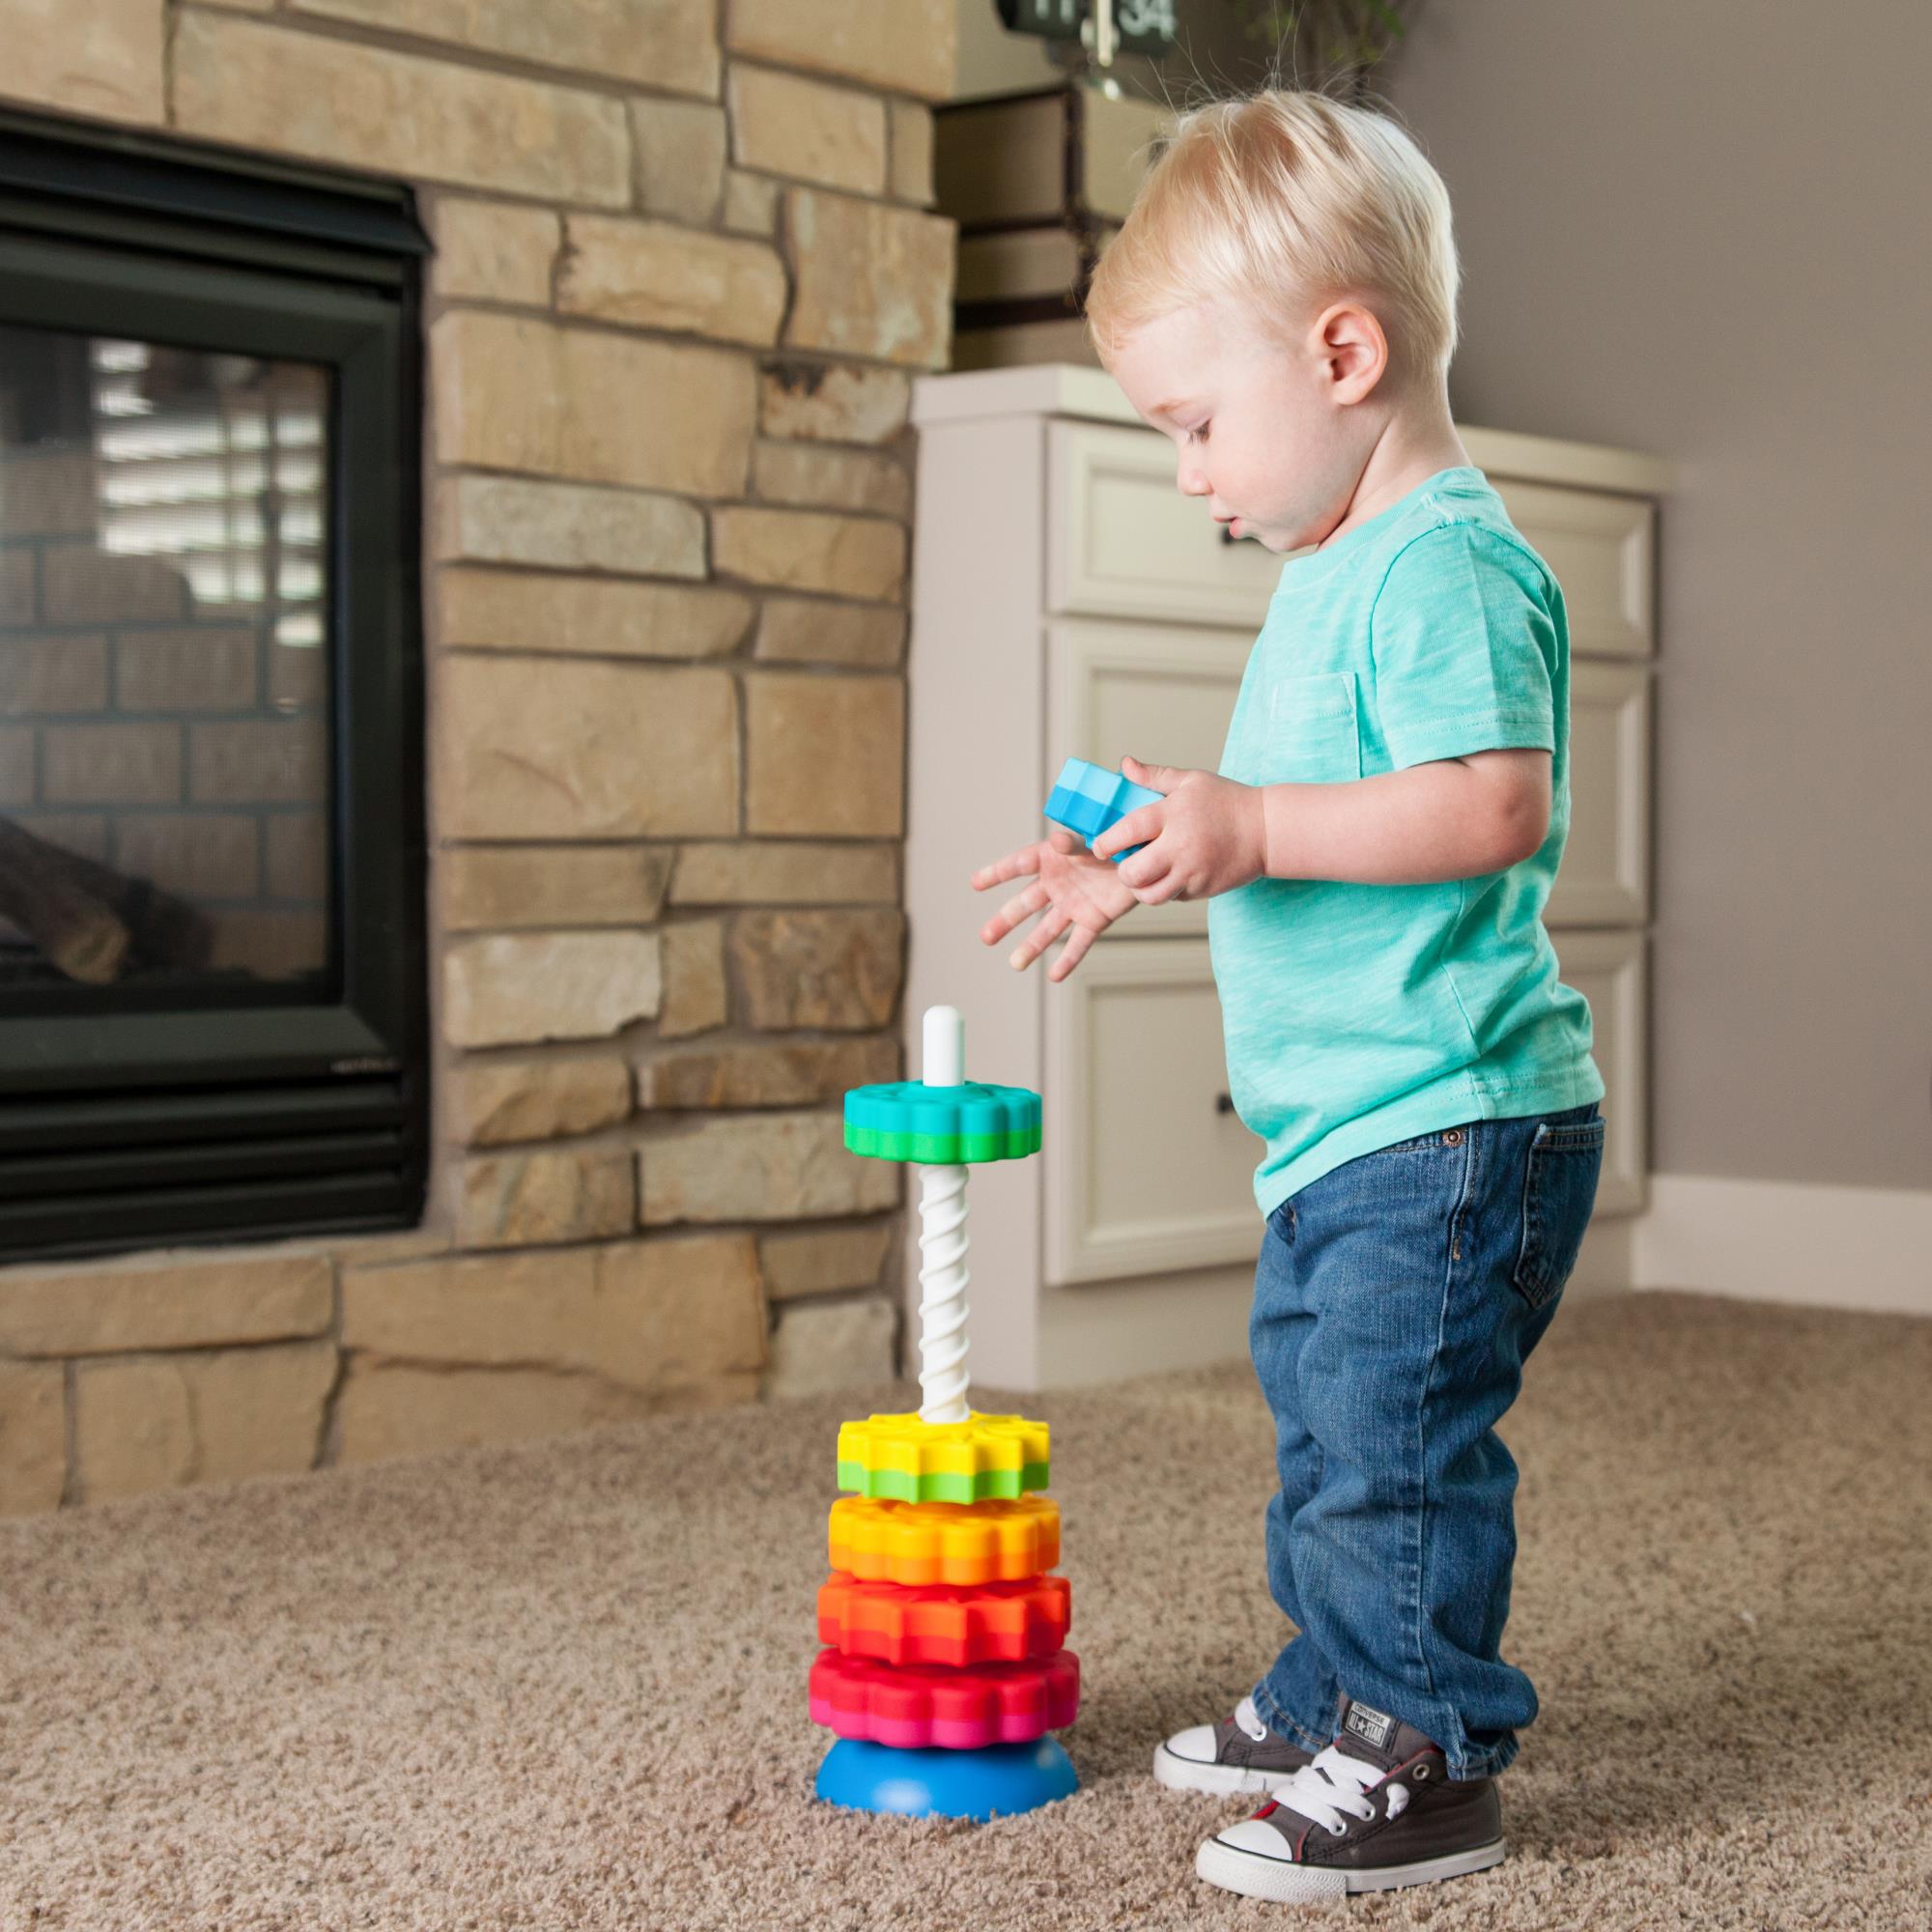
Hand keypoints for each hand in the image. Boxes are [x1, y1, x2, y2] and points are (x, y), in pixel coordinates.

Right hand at [971, 828, 1138, 980]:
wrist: (1146, 857)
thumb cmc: (1116, 840)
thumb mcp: (1094, 836)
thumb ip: (1075, 842)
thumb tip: (1057, 840)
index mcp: (1052, 857)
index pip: (1019, 865)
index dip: (997, 872)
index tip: (975, 883)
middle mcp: (1057, 883)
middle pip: (1026, 903)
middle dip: (1006, 920)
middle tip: (986, 937)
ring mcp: (1073, 904)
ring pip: (1048, 928)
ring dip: (1031, 946)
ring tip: (1016, 964)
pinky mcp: (1094, 920)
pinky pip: (1079, 942)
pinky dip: (1069, 959)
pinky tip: (1055, 976)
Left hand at [1091, 756, 1266, 902]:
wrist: (1267, 830)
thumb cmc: (1227, 801)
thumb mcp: (1192, 781)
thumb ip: (1155, 776)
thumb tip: (1125, 764)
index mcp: (1174, 814)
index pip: (1129, 829)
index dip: (1108, 841)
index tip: (1100, 846)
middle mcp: (1181, 845)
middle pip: (1135, 872)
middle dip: (1123, 872)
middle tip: (1124, 865)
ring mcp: (1193, 871)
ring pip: (1151, 895)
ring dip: (1141, 889)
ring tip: (1143, 876)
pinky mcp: (1203, 889)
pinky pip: (1173, 897)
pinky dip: (1165, 891)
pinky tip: (1170, 875)